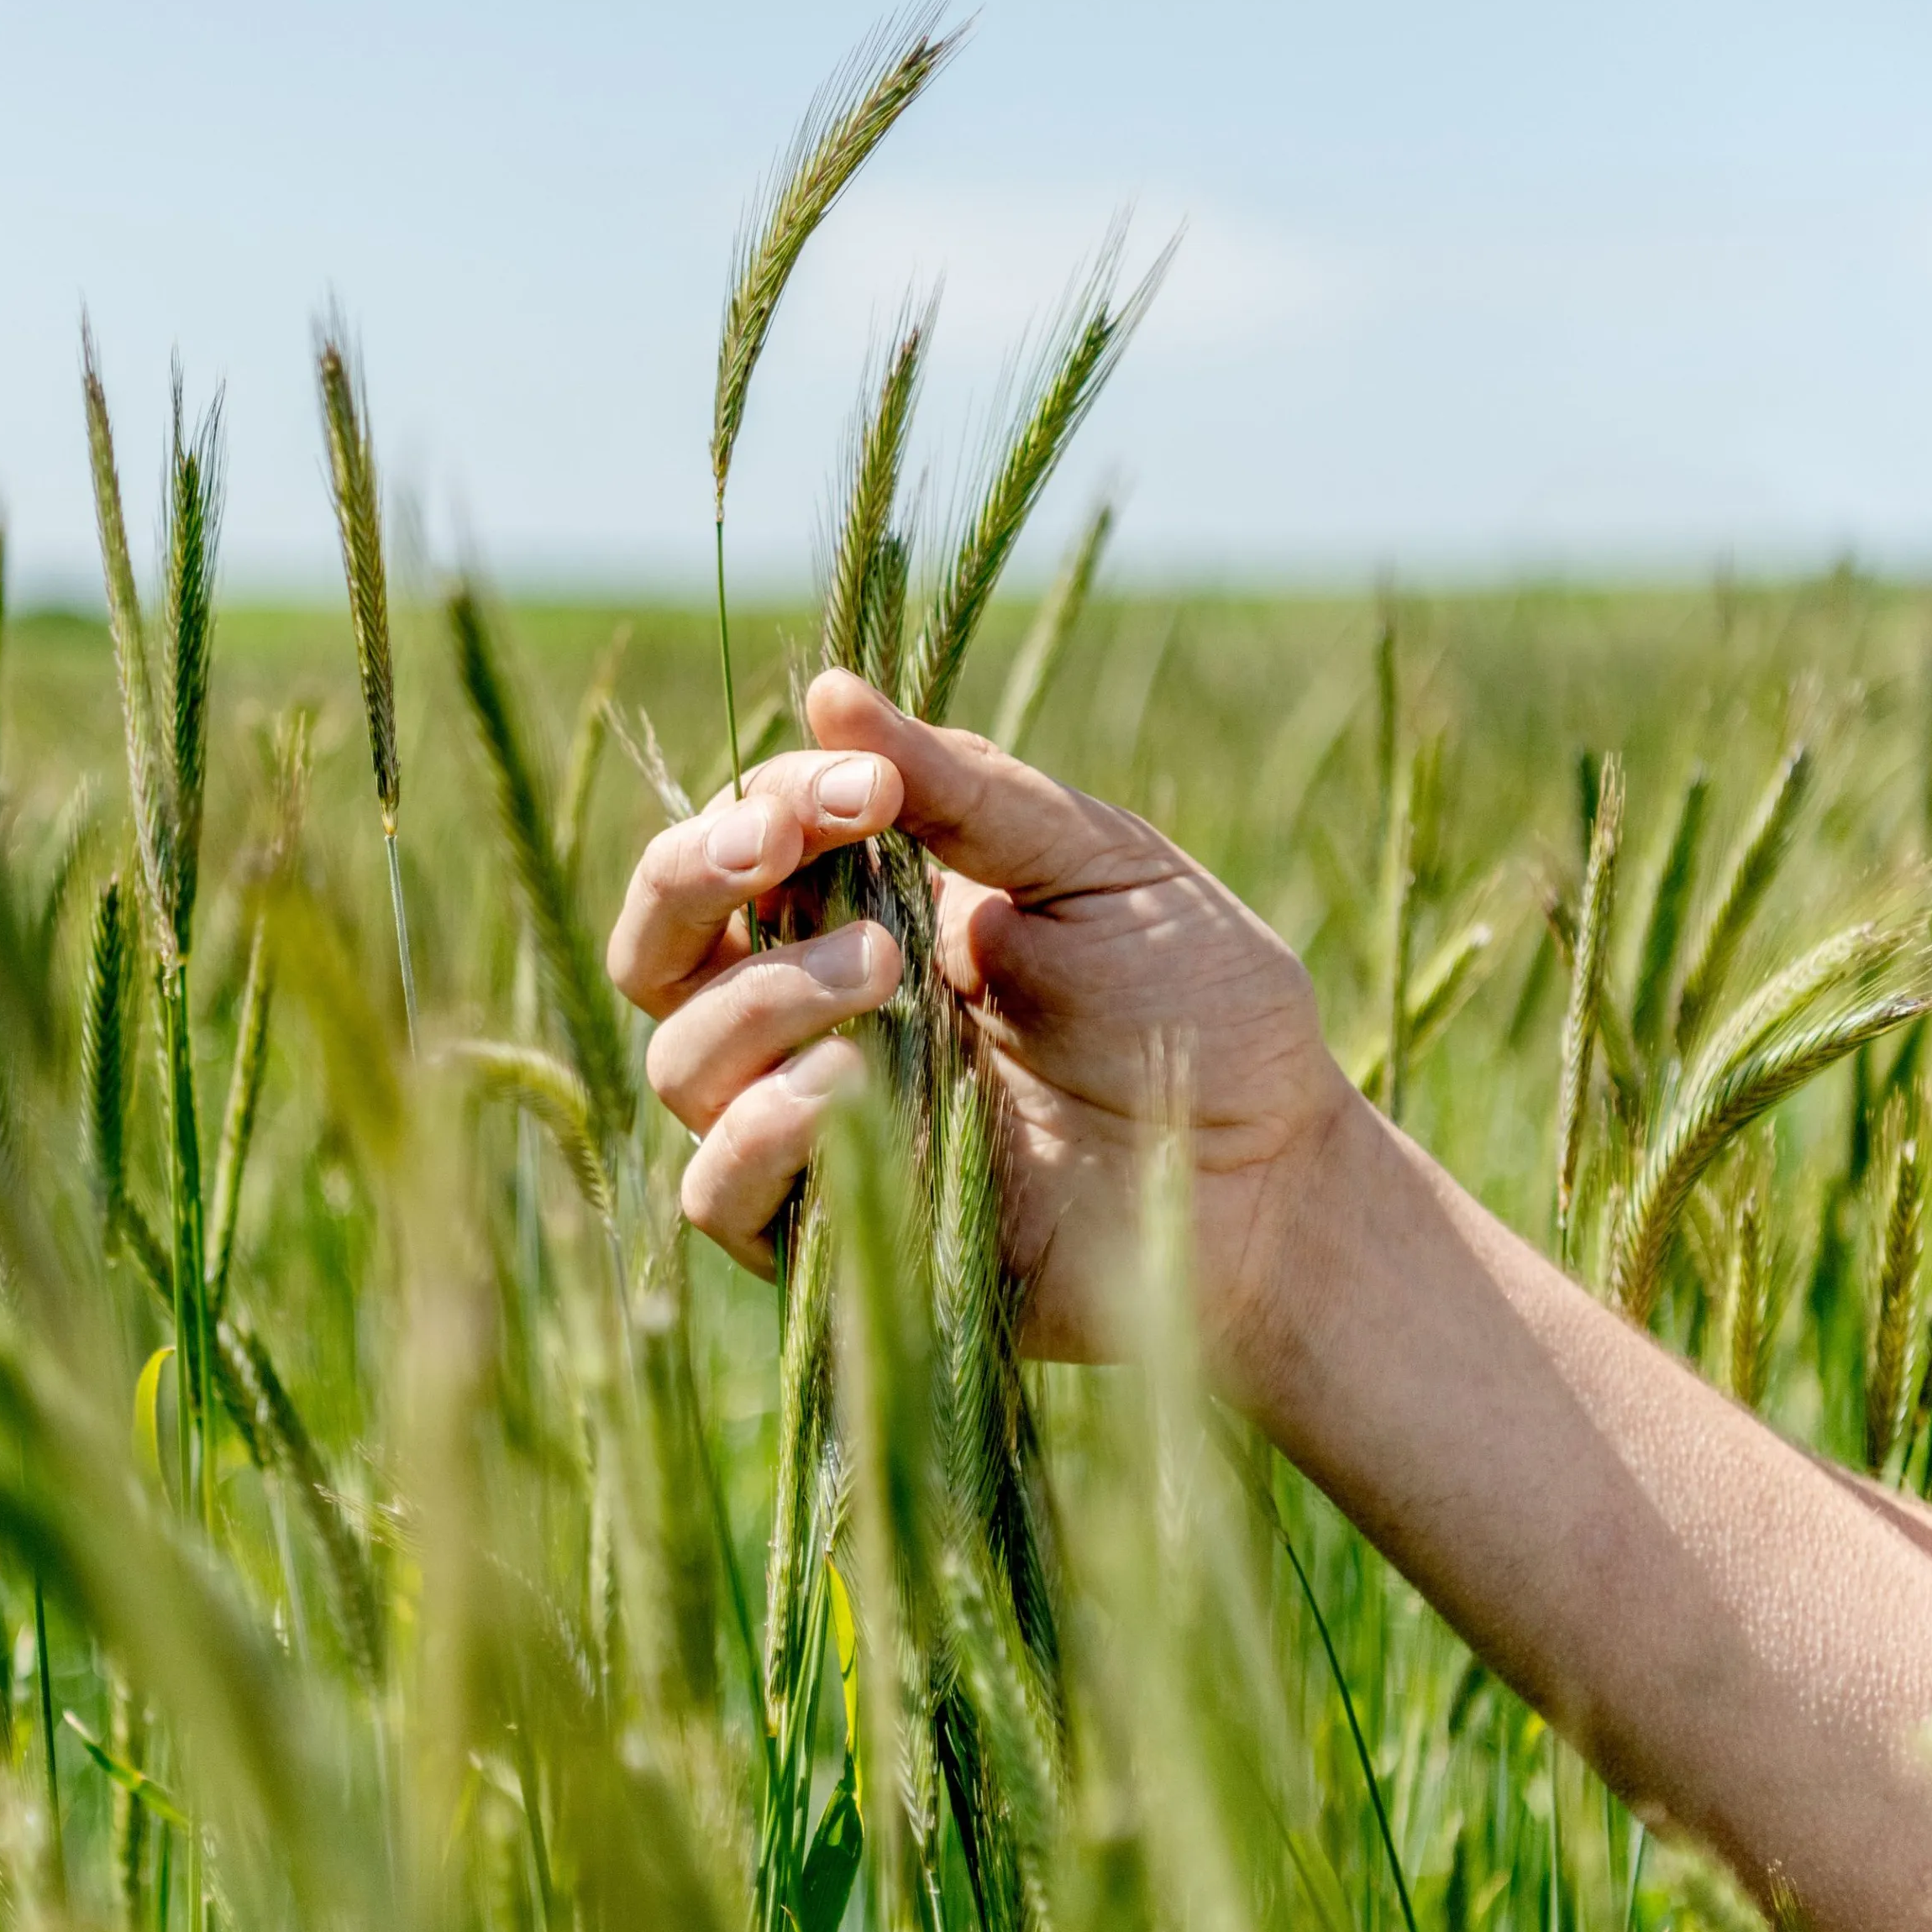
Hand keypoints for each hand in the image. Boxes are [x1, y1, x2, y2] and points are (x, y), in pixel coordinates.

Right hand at [606, 668, 1357, 1362]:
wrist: (1274, 1172)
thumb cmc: (1201, 1007)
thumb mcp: (1093, 862)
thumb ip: (960, 788)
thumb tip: (825, 688)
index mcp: (865, 915)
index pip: (737, 849)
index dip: (768, 805)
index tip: (866, 789)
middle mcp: (815, 1019)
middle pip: (657, 949)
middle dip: (690, 877)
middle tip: (777, 847)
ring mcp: (817, 1132)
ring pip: (682, 1058)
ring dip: (760, 997)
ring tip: (885, 971)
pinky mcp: (836, 1243)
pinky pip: (719, 1191)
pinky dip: (759, 1131)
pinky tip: (848, 1085)